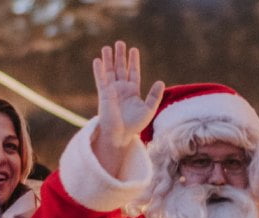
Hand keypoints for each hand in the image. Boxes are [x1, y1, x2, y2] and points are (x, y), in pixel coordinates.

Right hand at [91, 41, 163, 174]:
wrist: (121, 135)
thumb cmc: (134, 125)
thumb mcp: (149, 109)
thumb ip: (154, 96)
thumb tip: (160, 81)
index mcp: (132, 91)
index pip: (133, 72)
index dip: (133, 61)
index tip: (133, 49)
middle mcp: (121, 89)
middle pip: (120, 69)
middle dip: (120, 56)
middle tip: (120, 42)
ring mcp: (112, 91)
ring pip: (110, 71)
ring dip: (108, 59)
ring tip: (107, 47)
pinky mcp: (104, 94)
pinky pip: (101, 80)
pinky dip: (99, 70)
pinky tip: (98, 60)